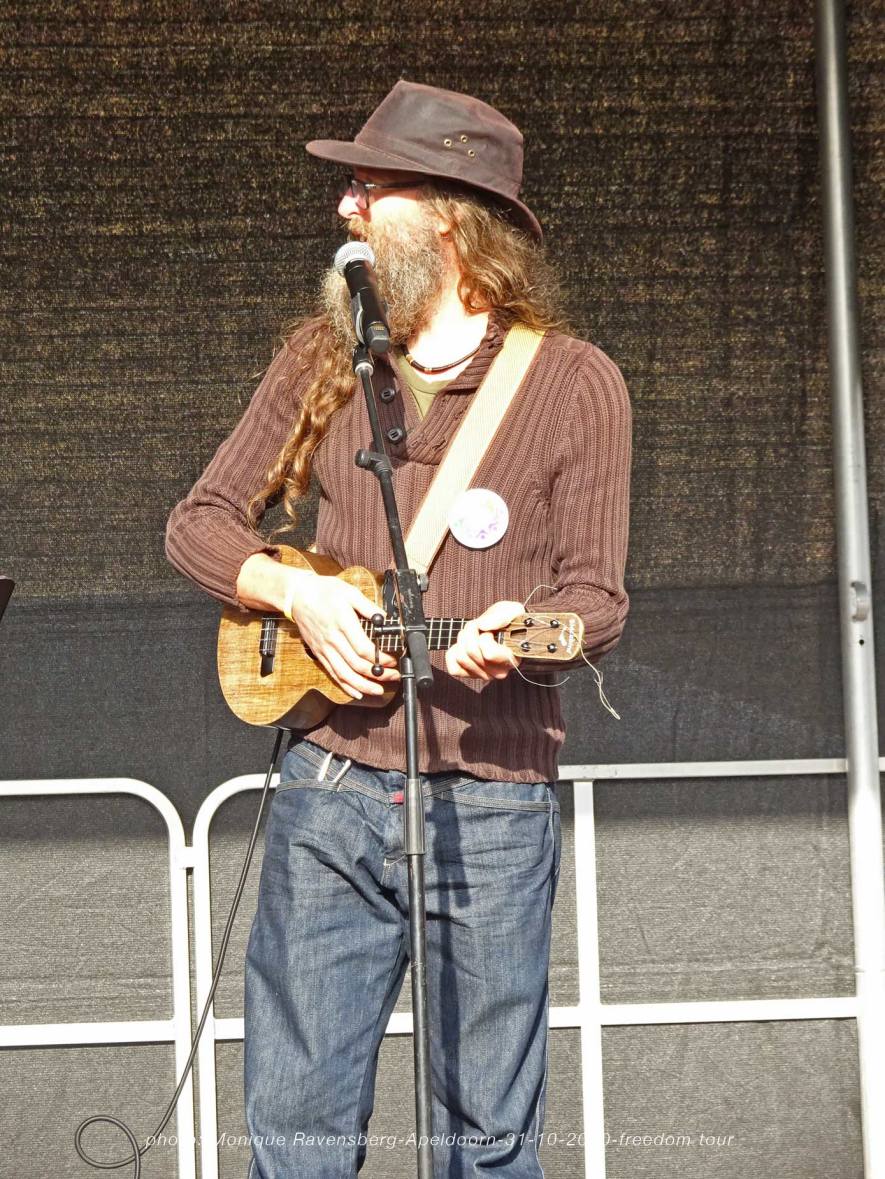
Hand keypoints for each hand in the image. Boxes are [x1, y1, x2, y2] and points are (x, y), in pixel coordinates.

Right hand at [286, 572, 399, 699]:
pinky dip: (345, 686)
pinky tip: (357, 692)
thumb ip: (368, 606)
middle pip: (357, 665)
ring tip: (379, 690)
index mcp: (343, 623)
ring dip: (363, 686)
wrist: (297, 595)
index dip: (380, 659)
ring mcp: (325, 649)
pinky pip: (332, 674)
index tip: (393, 660)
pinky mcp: (319, 654)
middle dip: (378, 674)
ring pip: (344, 674)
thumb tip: (385, 618)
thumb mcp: (349, 592)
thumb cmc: (323, 591)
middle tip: (393, 676)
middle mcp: (333, 640)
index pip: (363, 649)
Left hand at [445, 600, 523, 680]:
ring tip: (473, 634)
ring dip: (463, 640)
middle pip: (471, 652)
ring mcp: (484, 675)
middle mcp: (499, 672)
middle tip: (478, 626)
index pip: (489, 654)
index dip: (485, 636)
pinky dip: (454, 653)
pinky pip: (453, 667)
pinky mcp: (471, 675)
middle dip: (470, 631)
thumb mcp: (511, 611)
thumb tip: (482, 626)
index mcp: (512, 658)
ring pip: (461, 658)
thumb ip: (502, 616)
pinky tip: (464, 646)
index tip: (490, 630)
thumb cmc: (510, 621)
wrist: (504, 628)